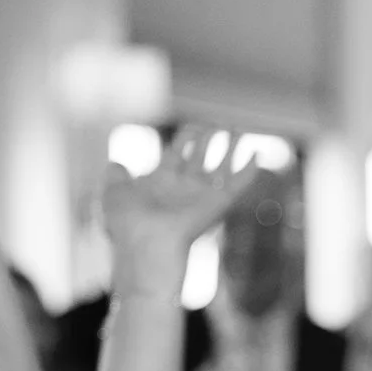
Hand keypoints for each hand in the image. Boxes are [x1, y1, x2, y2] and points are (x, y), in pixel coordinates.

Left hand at [102, 126, 263, 274]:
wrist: (147, 245)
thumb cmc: (127, 223)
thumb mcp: (114, 193)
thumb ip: (115, 176)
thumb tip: (115, 163)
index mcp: (160, 184)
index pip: (176, 155)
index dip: (185, 139)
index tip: (194, 125)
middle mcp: (183, 190)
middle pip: (199, 158)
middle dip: (209, 141)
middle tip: (218, 126)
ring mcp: (202, 197)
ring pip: (220, 167)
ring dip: (230, 149)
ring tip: (238, 130)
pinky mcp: (218, 205)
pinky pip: (237, 184)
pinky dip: (249, 170)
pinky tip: (257, 154)